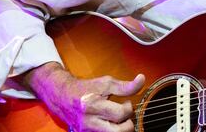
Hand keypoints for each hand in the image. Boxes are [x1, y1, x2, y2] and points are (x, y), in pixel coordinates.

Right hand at [23, 62, 145, 131]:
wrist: (63, 96)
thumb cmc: (86, 88)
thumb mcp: (106, 83)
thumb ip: (125, 85)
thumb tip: (142, 80)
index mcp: (93, 105)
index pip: (120, 113)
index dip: (128, 108)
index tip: (126, 103)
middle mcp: (88, 121)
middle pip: (119, 131)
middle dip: (127, 124)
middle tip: (124, 115)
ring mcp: (86, 131)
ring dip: (120, 129)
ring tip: (118, 120)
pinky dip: (111, 130)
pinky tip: (110, 124)